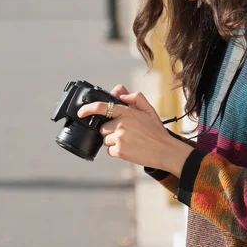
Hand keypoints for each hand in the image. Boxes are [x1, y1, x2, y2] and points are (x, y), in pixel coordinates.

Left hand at [77, 91, 192, 175]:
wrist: (165, 150)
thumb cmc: (157, 132)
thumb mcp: (149, 110)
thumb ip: (135, 98)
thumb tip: (121, 95)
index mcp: (127, 112)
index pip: (102, 107)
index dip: (88, 109)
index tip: (81, 112)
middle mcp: (121, 124)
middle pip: (103, 128)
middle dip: (111, 131)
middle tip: (127, 134)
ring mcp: (119, 138)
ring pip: (106, 140)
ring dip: (114, 141)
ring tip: (130, 142)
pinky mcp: (119, 151)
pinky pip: (110, 151)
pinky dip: (117, 151)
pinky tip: (129, 149)